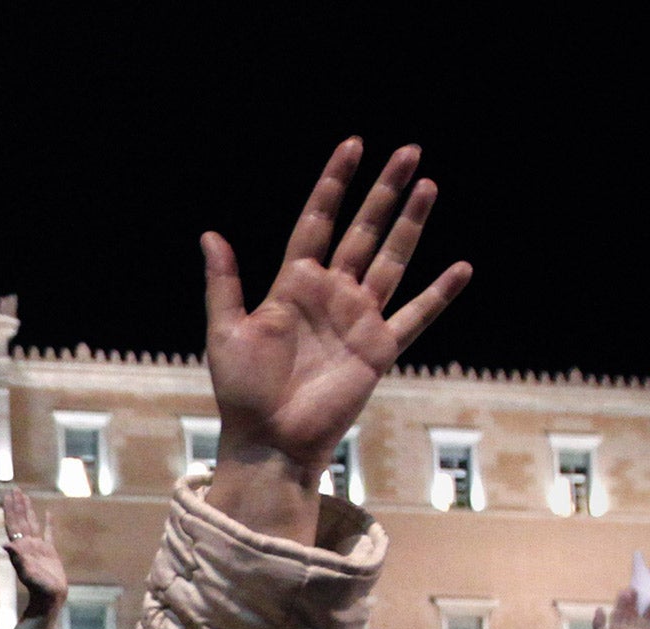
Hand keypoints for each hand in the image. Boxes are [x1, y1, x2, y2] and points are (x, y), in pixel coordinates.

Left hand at [1, 489, 65, 617]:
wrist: (49, 599)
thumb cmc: (39, 588)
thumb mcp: (27, 573)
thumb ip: (17, 559)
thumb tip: (6, 544)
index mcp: (21, 547)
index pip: (14, 524)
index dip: (10, 509)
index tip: (8, 495)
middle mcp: (27, 545)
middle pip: (20, 520)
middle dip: (17, 504)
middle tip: (14, 488)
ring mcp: (38, 547)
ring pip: (32, 523)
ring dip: (28, 510)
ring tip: (24, 496)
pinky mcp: (49, 552)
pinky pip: (49, 533)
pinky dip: (48, 523)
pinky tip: (48, 513)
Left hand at [204, 139, 469, 543]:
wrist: (269, 438)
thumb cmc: (242, 391)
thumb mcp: (226, 331)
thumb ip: (224, 283)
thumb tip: (210, 234)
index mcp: (292, 285)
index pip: (316, 223)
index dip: (333, 185)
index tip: (352, 147)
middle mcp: (330, 295)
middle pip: (362, 231)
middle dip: (384, 192)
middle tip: (408, 151)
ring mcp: (357, 319)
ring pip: (391, 260)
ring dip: (411, 225)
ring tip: (429, 185)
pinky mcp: (378, 348)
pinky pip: (415, 316)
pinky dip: (439, 294)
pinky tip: (461, 268)